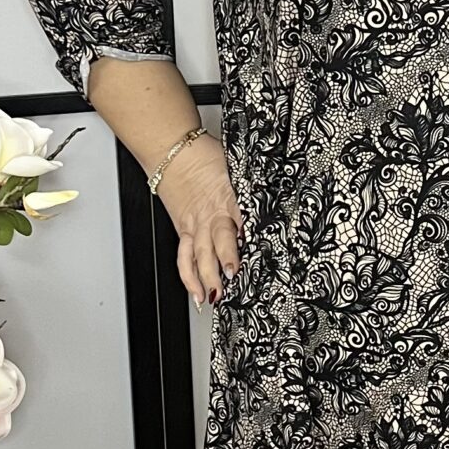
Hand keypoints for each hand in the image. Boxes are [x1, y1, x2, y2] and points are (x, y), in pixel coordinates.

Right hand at [158, 136, 243, 309]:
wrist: (173, 152)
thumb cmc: (206, 156)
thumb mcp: (238, 168)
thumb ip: (253, 190)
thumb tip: (275, 203)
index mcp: (231, 198)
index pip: (245, 219)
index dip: (251, 236)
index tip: (260, 252)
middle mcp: (213, 215)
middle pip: (220, 240)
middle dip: (226, 260)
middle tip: (233, 278)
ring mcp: (197, 225)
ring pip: (201, 255)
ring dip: (208, 277)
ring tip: (216, 296)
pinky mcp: (185, 231)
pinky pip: (185, 257)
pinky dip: (189, 276)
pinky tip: (197, 293)